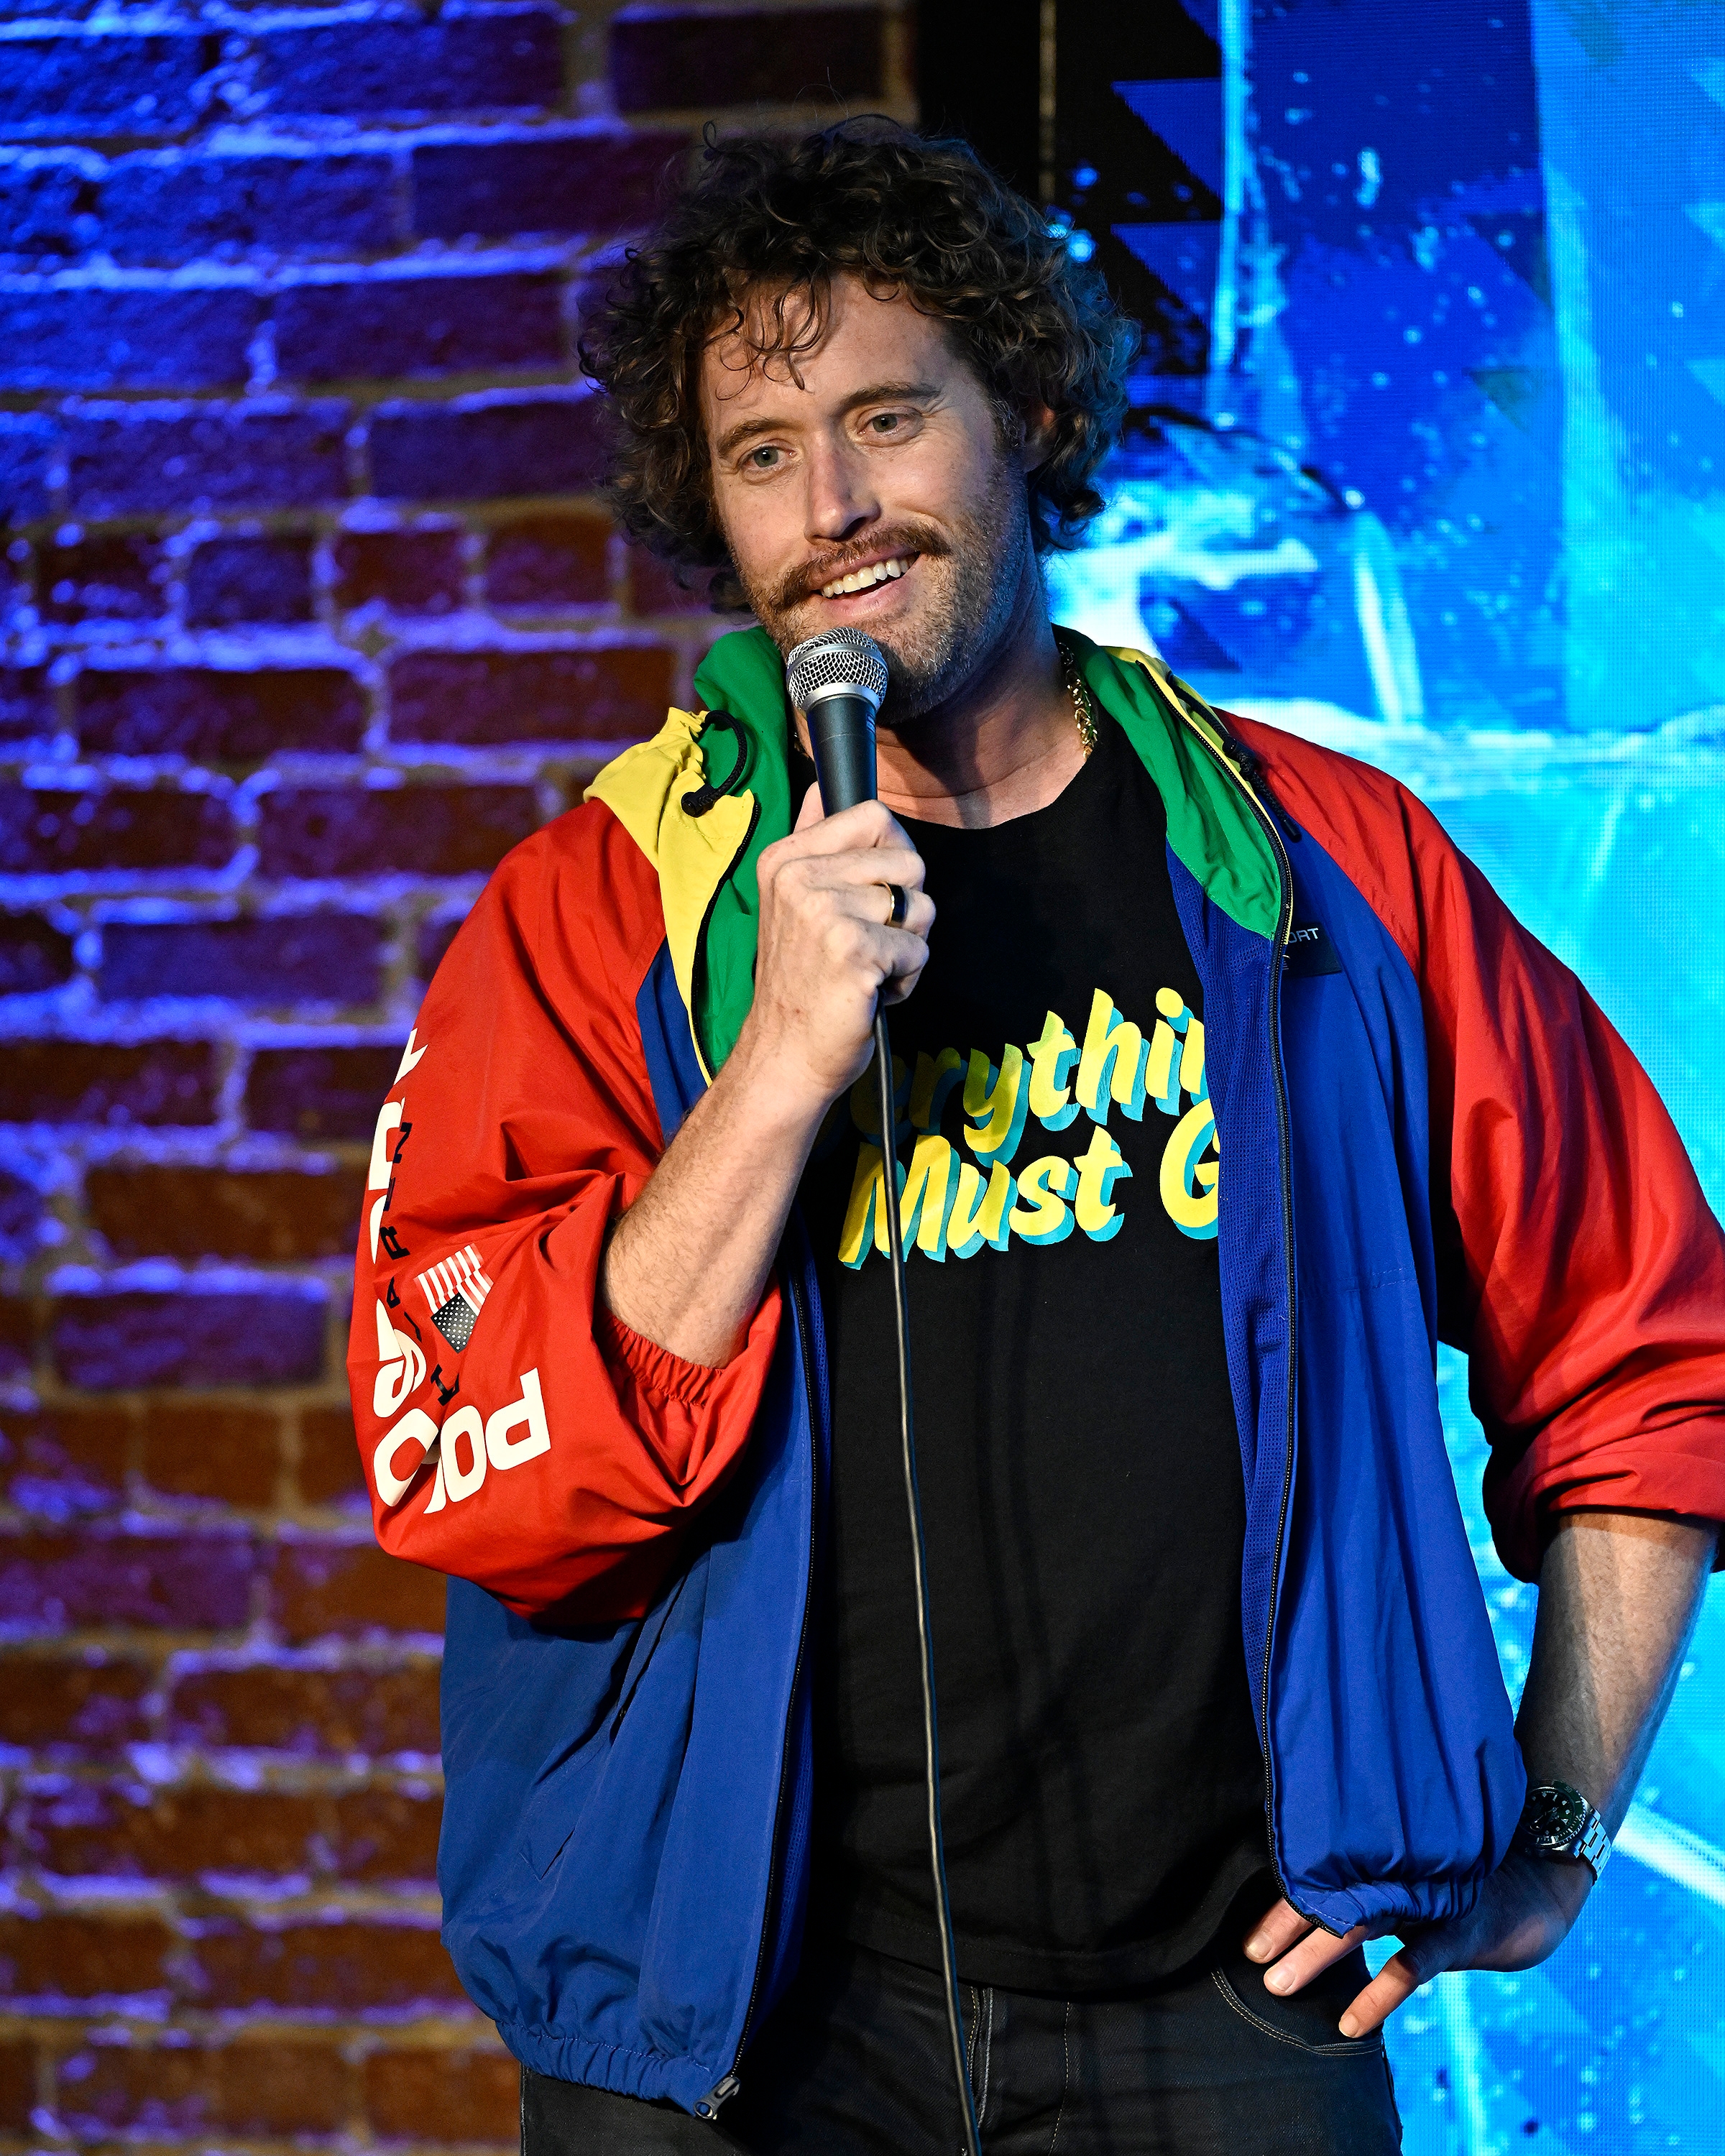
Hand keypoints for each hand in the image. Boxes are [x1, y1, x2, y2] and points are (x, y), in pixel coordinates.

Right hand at [737, 787, 934, 1115]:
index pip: (875, 815)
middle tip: (865, 945)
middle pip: (909, 862)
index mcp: (785, 859)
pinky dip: (905, 981)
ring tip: (865, 971)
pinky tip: (869, 994)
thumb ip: (815, 842)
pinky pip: (918, 951)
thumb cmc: (802, 985)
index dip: (893, 858)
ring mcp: (826, 914)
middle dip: (906, 910)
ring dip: (907, 949)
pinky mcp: (853, 951)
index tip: (869, 896)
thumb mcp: (795, 902)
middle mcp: (800, 878)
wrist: (783, 1056)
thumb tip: (824, 786)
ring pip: (921, 909)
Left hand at [1243, 1851, 1593, 2037]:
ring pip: (1360, 1923)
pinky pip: (1411, 1966)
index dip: (1282, 1903)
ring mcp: (1424, 1900)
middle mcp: (1397, 1873)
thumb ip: (1367, 1883)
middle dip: (1287, 1925)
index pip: (1320, 1873)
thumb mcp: (1410, 1877)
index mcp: (1381, 1858)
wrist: (1531, 1890)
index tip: (1249, 1937)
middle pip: (1331, 1894)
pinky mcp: (1454, 1931)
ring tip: (1279, 1984)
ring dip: (1317, 1955)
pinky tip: (1351, 2024)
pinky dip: (1378, 1994)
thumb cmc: (1456, 1884)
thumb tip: (1308, 1908)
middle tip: (1251, 1954)